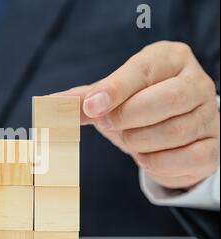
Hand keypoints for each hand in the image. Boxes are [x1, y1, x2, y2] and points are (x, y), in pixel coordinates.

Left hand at [55, 41, 219, 189]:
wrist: (169, 134)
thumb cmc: (137, 108)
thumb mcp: (110, 99)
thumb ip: (84, 100)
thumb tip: (50, 105)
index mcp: (170, 60)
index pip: (143, 70)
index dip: (115, 90)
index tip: (91, 108)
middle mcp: (197, 83)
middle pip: (166, 99)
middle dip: (128, 118)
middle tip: (110, 125)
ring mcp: (209, 116)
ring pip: (175, 131)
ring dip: (140, 142)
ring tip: (129, 139)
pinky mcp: (213, 147)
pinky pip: (188, 158)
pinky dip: (158, 162)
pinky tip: (146, 157)